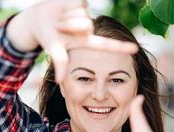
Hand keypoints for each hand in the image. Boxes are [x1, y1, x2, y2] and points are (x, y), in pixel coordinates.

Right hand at [7, 0, 137, 81]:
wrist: (38, 18)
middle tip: (58, 27)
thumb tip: (60, 82)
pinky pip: (78, 3)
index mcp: (86, 40)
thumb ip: (60, 63)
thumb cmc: (47, 36)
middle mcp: (89, 27)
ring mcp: (86, 13)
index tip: (135, 49)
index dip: (121, 47)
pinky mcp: (82, 2)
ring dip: (65, 17)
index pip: (107, 44)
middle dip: (68, 25)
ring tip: (59, 19)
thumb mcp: (54, 49)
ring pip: (81, 14)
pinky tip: (62, 8)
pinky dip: (65, 6)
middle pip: (85, 24)